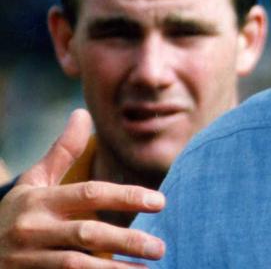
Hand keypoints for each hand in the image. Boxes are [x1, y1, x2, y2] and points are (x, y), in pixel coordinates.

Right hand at [0, 109, 165, 267]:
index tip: (160, 202)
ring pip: (77, 266)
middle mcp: (34, 230)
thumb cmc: (13, 214)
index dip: (126, 197)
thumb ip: (61, 152)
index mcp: (40, 201)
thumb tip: (82, 112)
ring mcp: (29, 260)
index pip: (90, 195)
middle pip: (88, 234)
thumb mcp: (32, 183)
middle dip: (127, 240)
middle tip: (161, 247)